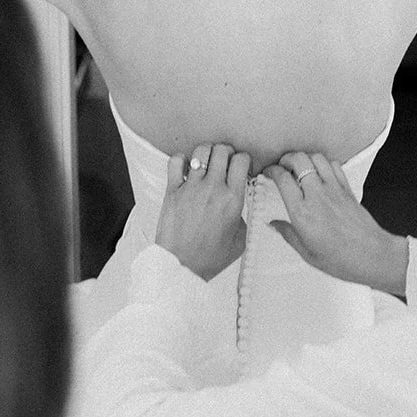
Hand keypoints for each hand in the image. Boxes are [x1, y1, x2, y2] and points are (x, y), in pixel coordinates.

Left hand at [155, 143, 251, 280]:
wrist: (181, 266)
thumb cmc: (209, 258)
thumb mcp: (240, 240)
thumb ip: (243, 217)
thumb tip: (240, 203)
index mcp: (232, 200)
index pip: (241, 160)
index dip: (243, 160)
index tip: (240, 167)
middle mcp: (213, 189)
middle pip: (222, 150)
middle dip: (226, 152)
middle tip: (224, 163)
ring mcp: (191, 188)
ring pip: (201, 151)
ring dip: (206, 153)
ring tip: (206, 164)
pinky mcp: (172, 190)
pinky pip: (175, 161)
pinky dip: (181, 160)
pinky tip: (185, 170)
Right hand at [264, 153, 408, 295]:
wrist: (372, 256)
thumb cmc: (342, 259)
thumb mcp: (307, 253)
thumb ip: (288, 234)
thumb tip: (274, 225)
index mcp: (303, 213)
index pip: (282, 179)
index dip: (271, 171)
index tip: (268, 172)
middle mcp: (317, 197)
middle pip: (298, 160)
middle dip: (286, 158)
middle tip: (282, 166)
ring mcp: (334, 190)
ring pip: (316, 158)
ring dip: (305, 158)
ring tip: (299, 166)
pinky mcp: (347, 189)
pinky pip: (333, 165)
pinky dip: (323, 162)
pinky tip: (320, 171)